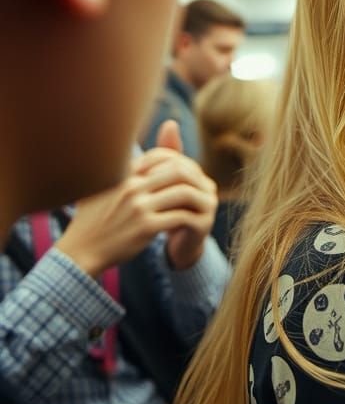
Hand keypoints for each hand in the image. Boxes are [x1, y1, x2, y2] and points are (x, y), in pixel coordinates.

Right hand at [56, 121, 217, 275]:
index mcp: (122, 173)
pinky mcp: (146, 227)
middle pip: (178, 171)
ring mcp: (138, 206)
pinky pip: (180, 217)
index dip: (181, 162)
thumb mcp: (100, 188)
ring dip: (198, 199)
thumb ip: (117, 170)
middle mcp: (131, 186)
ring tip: (203, 206)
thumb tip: (131, 153)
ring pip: (183, 193)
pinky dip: (192, 218)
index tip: (190, 174)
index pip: (161, 156)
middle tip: (204, 189)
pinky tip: (194, 222)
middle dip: (196, 179)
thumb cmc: (92, 219)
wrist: (81, 250)